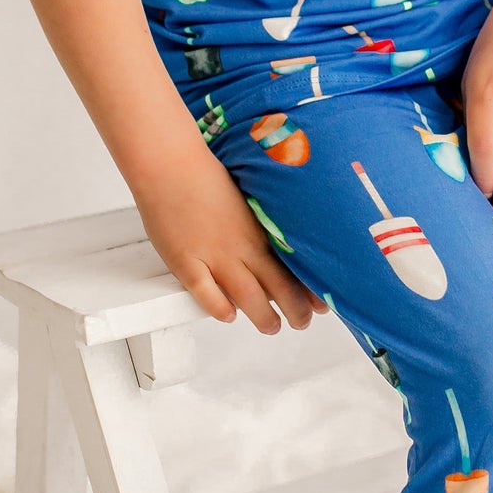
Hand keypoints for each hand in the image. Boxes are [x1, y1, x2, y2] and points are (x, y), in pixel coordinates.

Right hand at [134, 145, 327, 334]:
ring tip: (272, 327)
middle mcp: (242, 246)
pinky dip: (220, 308)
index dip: (310, 288)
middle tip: (301, 322)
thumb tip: (270, 235)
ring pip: (248, 297)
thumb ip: (258, 219)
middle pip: (278, 287)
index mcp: (259, 228)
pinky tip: (229, 315)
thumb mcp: (245, 196)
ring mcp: (214, 256)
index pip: (293, 266)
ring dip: (263, 318)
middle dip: (295, 310)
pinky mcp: (186, 262)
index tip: (322, 302)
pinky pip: (206, 295)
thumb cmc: (206, 173)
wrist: (170, 164)